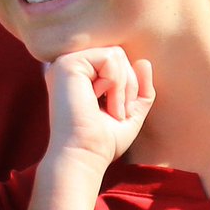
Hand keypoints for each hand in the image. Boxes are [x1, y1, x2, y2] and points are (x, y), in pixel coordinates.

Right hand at [42, 47, 155, 175]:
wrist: (84, 156)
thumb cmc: (103, 140)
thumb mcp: (129, 112)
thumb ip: (140, 88)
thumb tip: (144, 61)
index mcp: (78, 74)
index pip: (117, 61)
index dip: (129, 85)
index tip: (118, 113)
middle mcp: (69, 65)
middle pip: (118, 54)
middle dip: (129, 85)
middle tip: (117, 113)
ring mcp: (65, 62)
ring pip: (115, 54)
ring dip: (122, 86)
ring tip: (109, 109)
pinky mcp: (67, 64)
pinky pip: (109, 57)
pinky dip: (115, 82)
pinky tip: (99, 101)